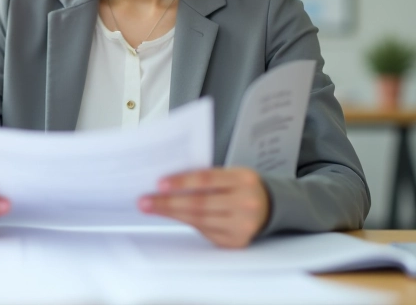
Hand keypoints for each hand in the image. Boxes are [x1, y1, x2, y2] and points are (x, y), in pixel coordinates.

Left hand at [139, 168, 269, 247]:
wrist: (269, 206)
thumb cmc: (242, 187)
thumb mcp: (231, 173)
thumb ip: (206, 176)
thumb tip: (169, 182)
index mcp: (243, 180)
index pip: (207, 179)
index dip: (182, 181)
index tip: (160, 184)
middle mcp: (245, 203)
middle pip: (200, 204)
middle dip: (168, 202)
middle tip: (146, 201)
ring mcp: (242, 225)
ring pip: (199, 220)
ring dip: (172, 214)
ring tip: (152, 208)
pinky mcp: (236, 241)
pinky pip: (205, 232)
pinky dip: (187, 223)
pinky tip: (173, 216)